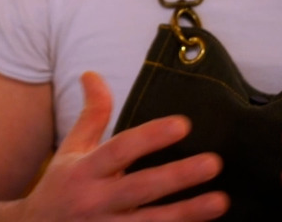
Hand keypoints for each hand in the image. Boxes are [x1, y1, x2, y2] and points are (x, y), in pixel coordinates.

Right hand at [16, 71, 228, 220]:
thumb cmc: (60, 188)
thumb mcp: (71, 150)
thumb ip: (91, 115)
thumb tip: (92, 73)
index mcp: (85, 170)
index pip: (120, 149)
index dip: (151, 137)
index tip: (183, 124)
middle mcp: (94, 201)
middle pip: (140, 188)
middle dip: (178, 176)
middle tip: (214, 162)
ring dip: (186, 213)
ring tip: (221, 201)